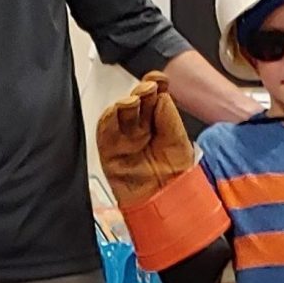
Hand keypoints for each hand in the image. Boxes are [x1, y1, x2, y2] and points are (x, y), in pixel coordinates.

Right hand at [96, 72, 196, 207]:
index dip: (154, 85)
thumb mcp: (179, 140)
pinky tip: (119, 110)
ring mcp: (124, 141)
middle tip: (148, 88)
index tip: (159, 78)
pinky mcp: (110, 152)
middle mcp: (139, 131)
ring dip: (125, 102)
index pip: (153, 98)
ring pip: (118, 113)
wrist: (167, 204)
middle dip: (141, 91)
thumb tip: (159, 93)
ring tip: (135, 99)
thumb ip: (167, 115)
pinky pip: (104, 131)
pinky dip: (109, 118)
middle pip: (135, 102)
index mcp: (158, 125)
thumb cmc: (178, 180)